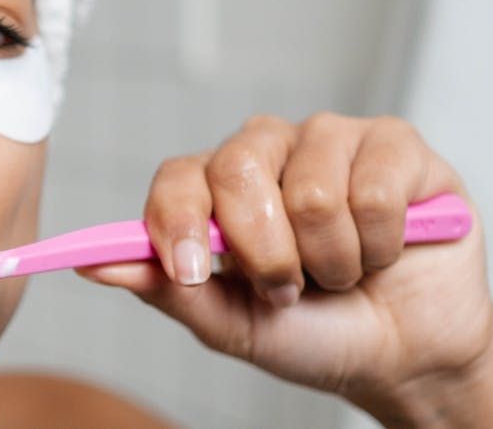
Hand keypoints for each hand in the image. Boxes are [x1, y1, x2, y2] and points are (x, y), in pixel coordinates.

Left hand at [77, 113, 492, 424]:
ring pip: (310, 190)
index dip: (177, 221)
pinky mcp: (392, 144)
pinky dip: (380, 244)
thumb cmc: (311, 331)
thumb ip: (165, 290)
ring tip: (342, 271)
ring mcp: (327, 140)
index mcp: (215, 187)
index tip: (189, 271)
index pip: (177, 176)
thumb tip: (91, 264)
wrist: (401, 353)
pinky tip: (386, 249)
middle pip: (235, 169)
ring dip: (330, 259)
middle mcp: (265, 151)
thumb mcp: (230, 325)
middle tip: (288, 287)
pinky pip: (372, 190)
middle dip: (264, 252)